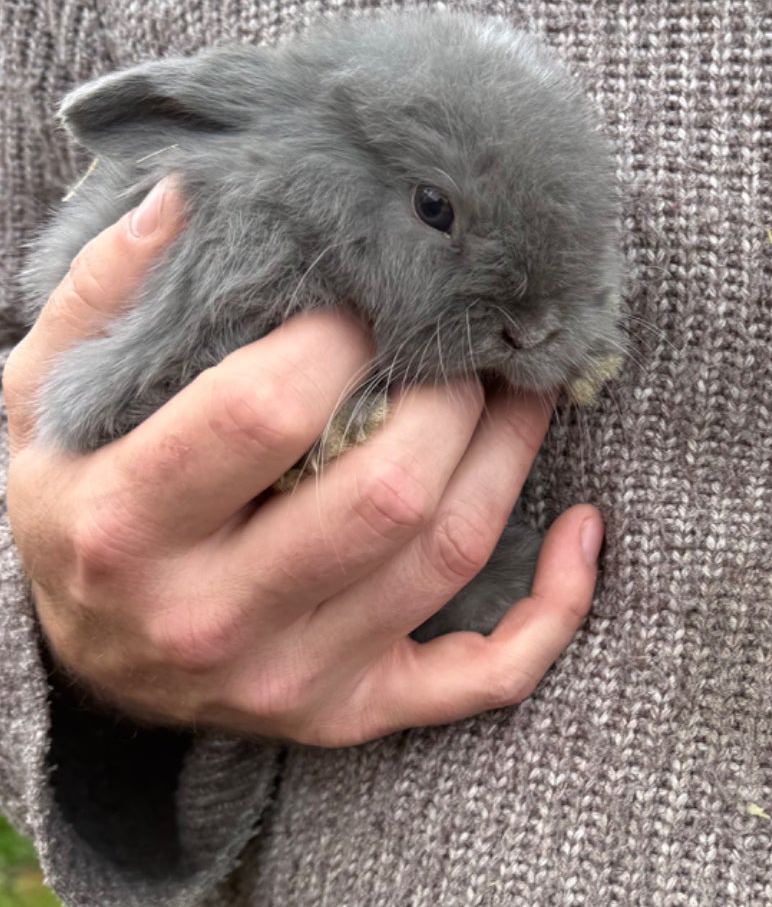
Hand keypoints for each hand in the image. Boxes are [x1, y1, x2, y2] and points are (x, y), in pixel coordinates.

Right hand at [3, 179, 601, 744]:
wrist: (65, 658)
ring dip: (511, 457)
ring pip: (446, 557)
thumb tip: (192, 193)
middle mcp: (208, 618)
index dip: (339, 338)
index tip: (367, 292)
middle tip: (462, 335)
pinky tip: (582, 529)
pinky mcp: (351, 713)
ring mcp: (289, 679)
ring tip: (521, 384)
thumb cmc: (69, 498)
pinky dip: (555, 607)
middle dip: (447, 394)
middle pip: (384, 493)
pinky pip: (486, 677)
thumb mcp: (39, 396)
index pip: (262, 414)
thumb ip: (104, 292)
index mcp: (123, 524)